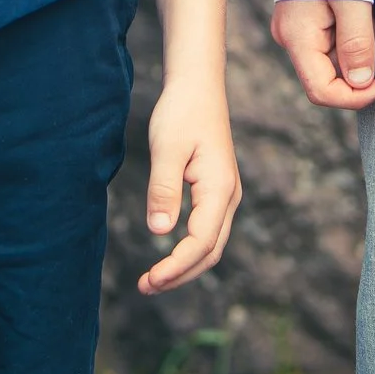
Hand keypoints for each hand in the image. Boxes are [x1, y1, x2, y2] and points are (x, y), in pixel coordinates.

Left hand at [136, 82, 242, 293]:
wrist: (198, 86)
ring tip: (153, 280)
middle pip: (210, 252)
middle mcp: (228, 196)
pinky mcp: (215, 192)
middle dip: (181, 275)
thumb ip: (164, 190)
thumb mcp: (167, 149)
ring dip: (185, 266)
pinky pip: (207, 232)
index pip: (201, 243)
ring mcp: (225, 195)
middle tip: (146, 287)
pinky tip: (167, 255)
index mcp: (219, 189)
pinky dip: (188, 251)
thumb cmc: (182, 112)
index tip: (149, 280)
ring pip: (211, 245)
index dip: (176, 267)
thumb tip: (159, 232)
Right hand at [270, 0, 374, 111]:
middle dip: (358, 74)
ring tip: (374, 25)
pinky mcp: (303, 21)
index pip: (321, 91)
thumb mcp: (353, 1)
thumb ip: (357, 43)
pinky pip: (328, 45)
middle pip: (326, 78)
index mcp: (297, 37)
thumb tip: (360, 82)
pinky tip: (364, 20)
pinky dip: (349, 42)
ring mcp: (294, 29)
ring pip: (329, 62)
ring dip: (356, 55)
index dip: (354, 97)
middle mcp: (289, 38)